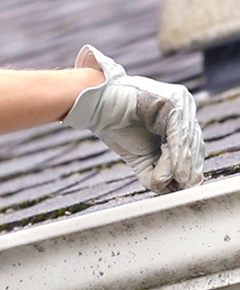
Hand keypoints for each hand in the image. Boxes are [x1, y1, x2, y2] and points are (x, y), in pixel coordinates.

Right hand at [63, 45, 204, 192]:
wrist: (96, 106)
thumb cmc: (114, 126)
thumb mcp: (140, 156)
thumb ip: (156, 172)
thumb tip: (174, 188)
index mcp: (177, 117)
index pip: (191, 147)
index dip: (189, 169)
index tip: (184, 188)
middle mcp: (184, 106)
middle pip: (194, 145)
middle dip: (188, 170)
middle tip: (183, 189)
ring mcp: (180, 101)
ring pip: (188, 142)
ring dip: (182, 167)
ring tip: (179, 184)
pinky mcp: (174, 101)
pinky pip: (180, 134)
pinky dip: (178, 156)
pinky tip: (178, 173)